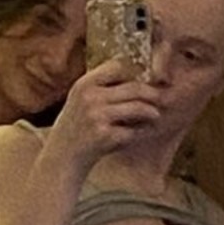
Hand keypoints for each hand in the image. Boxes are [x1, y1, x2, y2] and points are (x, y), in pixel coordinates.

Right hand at [46, 60, 161, 169]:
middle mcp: (90, 97)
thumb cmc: (76, 128)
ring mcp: (97, 116)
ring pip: (137, 108)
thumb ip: (102, 88)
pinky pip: (132, 131)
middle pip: (133, 87)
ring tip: (156, 115)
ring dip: (151, 112)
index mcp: (84, 84)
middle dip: (152, 94)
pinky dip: (138, 132)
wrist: (62, 158)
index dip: (134, 73)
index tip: (145, 80)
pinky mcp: (104, 136)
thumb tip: (136, 77)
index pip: (117, 66)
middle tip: (162, 98)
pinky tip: (139, 133)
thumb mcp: (80, 100)